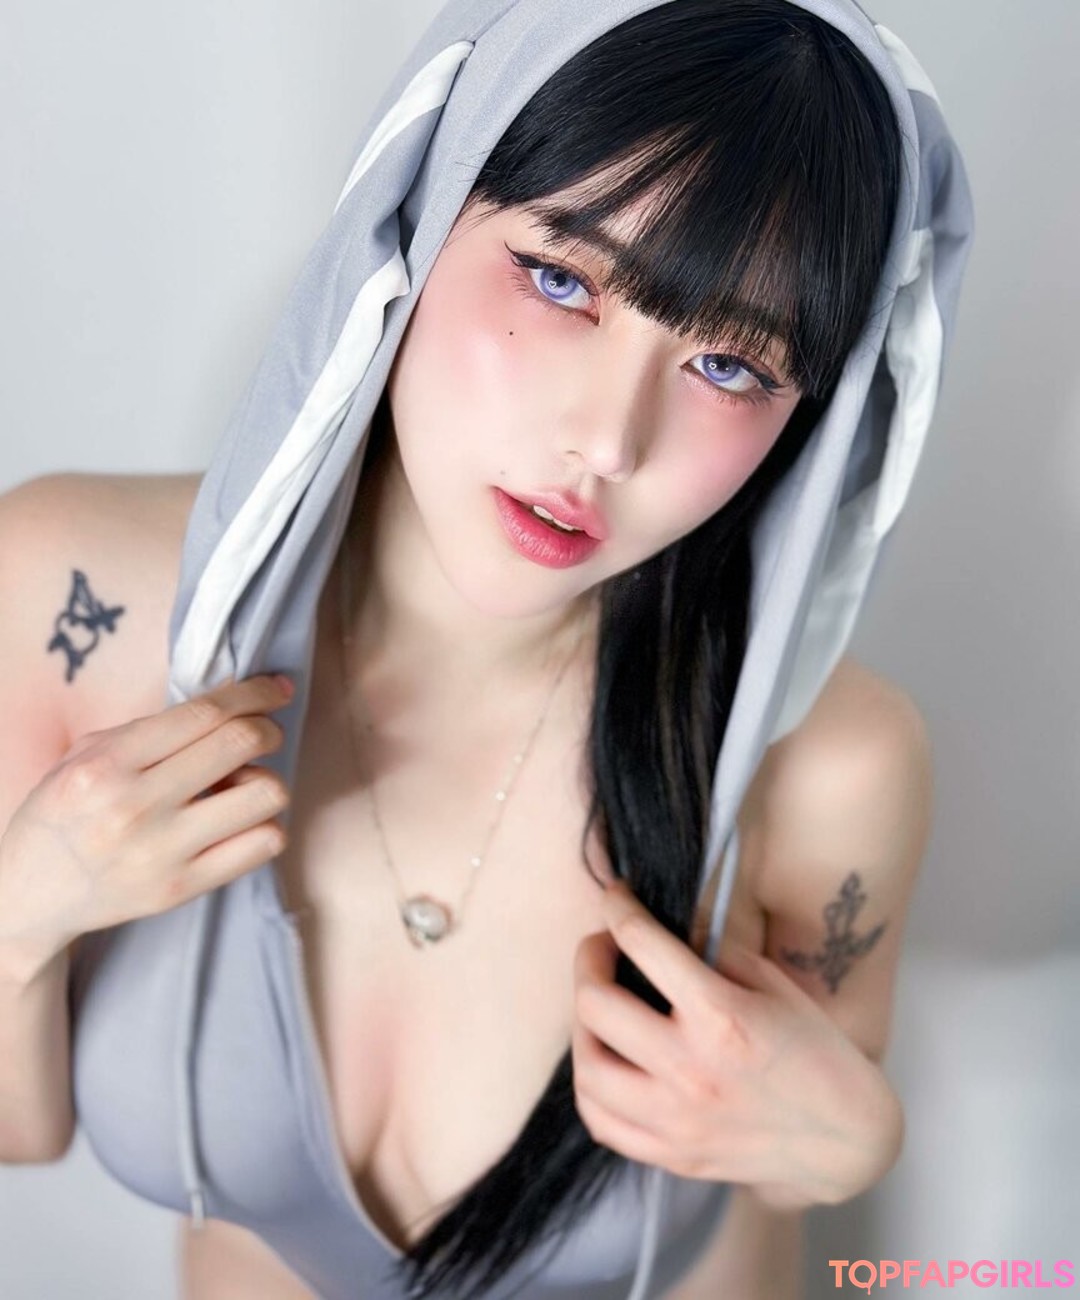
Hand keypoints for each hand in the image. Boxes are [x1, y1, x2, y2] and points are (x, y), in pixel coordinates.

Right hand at [0, 673, 294, 970]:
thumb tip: (228, 701)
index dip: (253, 693)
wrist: (27, 897)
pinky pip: (262, 845)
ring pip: (264, 794)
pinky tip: (239, 822)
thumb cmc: (63, 815)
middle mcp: (135, 805)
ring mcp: (162, 851)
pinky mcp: (181, 889)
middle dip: (268, 729)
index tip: (275, 689)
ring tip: (239, 787)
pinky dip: (264, 824)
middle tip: (263, 734)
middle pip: (241, 743)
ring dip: (264, 780)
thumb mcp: (85, 756)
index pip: (204, 713)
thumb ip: (150, 730)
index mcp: (108, 763)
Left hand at [570, 878, 901, 1207]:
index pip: (642, 944)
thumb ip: (711, 954)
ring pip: (587, 1068)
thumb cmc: (815, 1050)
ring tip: (598, 1005)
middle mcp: (691, 1069)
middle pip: (596, 1005)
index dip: (617, 908)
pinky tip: (605, 1059)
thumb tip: (657, 928)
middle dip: (588, 960)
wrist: (847, 1139)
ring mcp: (678, 1120)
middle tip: (601, 947)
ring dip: (582, 1025)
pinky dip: (591, 1084)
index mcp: (722, 1015)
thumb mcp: (772, 983)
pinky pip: (601, 1121)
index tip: (613, 897)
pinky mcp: (673, 1156)